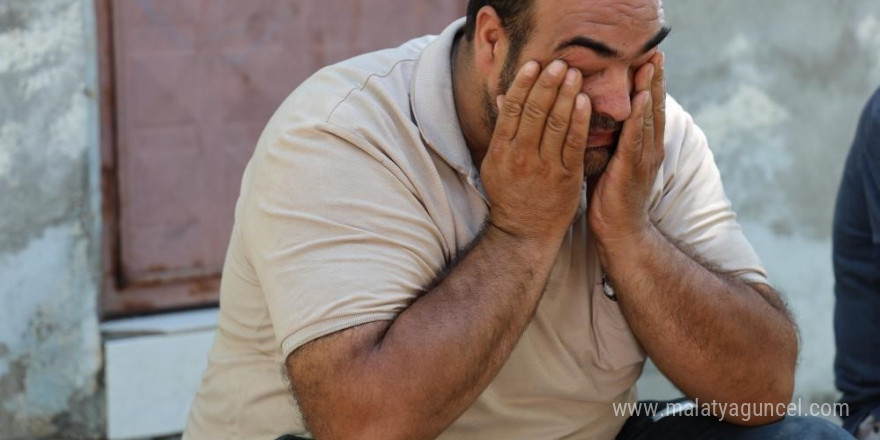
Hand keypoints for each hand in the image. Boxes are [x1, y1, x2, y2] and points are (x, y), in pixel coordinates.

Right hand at [481, 59, 591, 244]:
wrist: (523, 232)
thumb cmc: (509, 194)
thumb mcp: (495, 164)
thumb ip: (503, 131)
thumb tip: (504, 97)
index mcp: (501, 150)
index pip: (513, 109)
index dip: (524, 84)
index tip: (534, 64)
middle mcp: (521, 156)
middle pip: (535, 111)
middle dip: (549, 84)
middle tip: (561, 63)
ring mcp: (544, 167)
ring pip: (556, 124)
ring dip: (567, 96)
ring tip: (575, 75)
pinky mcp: (566, 177)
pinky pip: (575, 143)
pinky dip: (580, 121)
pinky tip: (585, 102)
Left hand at [588, 52, 665, 244]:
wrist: (619, 231)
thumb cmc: (609, 197)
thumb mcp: (609, 161)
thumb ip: (608, 139)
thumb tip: (591, 117)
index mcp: (644, 146)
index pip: (648, 108)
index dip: (650, 83)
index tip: (649, 59)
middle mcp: (649, 148)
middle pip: (654, 106)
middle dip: (655, 79)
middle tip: (655, 52)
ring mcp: (645, 158)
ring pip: (649, 117)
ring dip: (649, 90)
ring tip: (649, 66)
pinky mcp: (633, 168)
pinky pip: (637, 138)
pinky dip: (639, 117)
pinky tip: (638, 100)